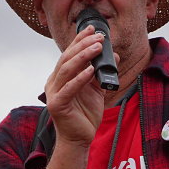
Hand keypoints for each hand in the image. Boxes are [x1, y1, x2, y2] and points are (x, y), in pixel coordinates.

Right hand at [42, 26, 106, 168]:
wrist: (79, 139)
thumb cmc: (85, 115)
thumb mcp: (97, 90)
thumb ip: (102, 73)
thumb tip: (114, 56)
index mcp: (61, 77)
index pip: (69, 54)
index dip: (80, 40)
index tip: (92, 29)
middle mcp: (54, 82)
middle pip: (67, 58)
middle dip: (83, 45)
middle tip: (99, 37)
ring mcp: (54, 93)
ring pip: (67, 69)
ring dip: (83, 56)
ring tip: (97, 47)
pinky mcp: (58, 105)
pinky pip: (69, 89)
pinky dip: (80, 78)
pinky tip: (91, 70)